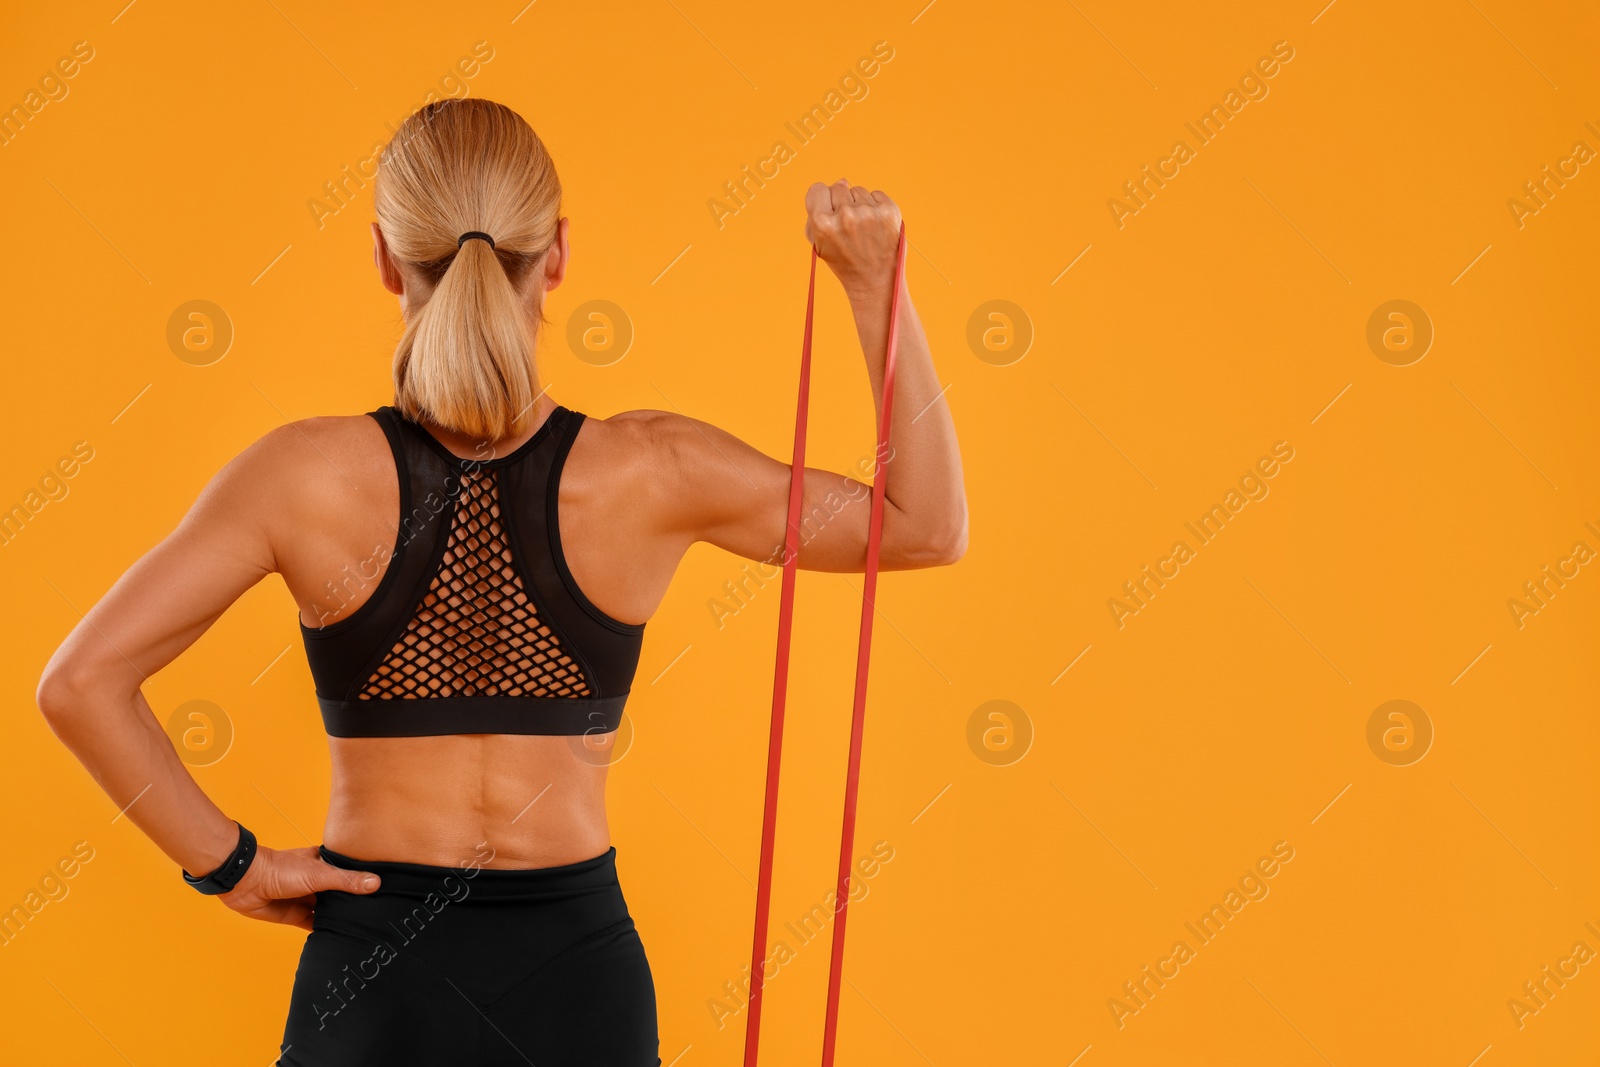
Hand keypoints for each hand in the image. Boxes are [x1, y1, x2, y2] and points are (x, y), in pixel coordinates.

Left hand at [217, 844, 380, 930]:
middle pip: (341, 893)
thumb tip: (376, 883)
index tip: (386, 888)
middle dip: (354, 902)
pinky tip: (339, 936)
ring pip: (329, 910)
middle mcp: (317, 881)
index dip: (365, 880)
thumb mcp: (319, 873)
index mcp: (324, 863)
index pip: (350, 872)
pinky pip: (314, 924)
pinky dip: (324, 929)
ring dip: (340, 917)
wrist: (246, 883)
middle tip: (378, 913)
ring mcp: (307, 898)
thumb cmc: (281, 869)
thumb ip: (346, 880)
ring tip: (364, 927)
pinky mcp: (296, 915)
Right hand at [804, 180, 902, 299]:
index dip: (822, 200)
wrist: (874, 281)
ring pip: (858, 190)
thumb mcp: (818, 242)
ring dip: (859, 205)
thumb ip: (818, 211)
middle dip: (842, 203)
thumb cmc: (843, 260)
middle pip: (838, 188)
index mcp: (823, 224)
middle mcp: (846, 216)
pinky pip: (876, 194)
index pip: (817, 189)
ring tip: (863, 229)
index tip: (828, 213)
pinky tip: (875, 226)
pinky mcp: (888, 211)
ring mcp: (868, 213)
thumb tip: (841, 181)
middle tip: (848, 227)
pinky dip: (875, 206)